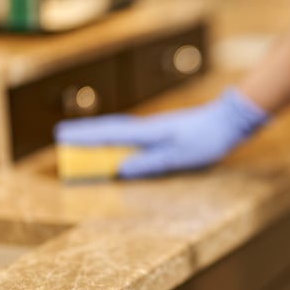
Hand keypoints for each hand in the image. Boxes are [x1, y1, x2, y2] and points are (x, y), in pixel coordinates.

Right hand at [54, 89, 268, 177]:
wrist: (228, 121)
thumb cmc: (206, 139)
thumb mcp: (178, 156)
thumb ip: (149, 162)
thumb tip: (120, 168)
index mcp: (148, 132)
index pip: (109, 134)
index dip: (85, 137)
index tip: (60, 136)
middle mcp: (149, 127)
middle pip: (111, 130)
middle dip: (86, 135)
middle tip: (62, 138)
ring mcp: (157, 128)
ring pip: (121, 132)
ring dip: (101, 137)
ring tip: (82, 144)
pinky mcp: (165, 132)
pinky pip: (134, 136)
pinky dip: (118, 139)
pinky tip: (118, 145)